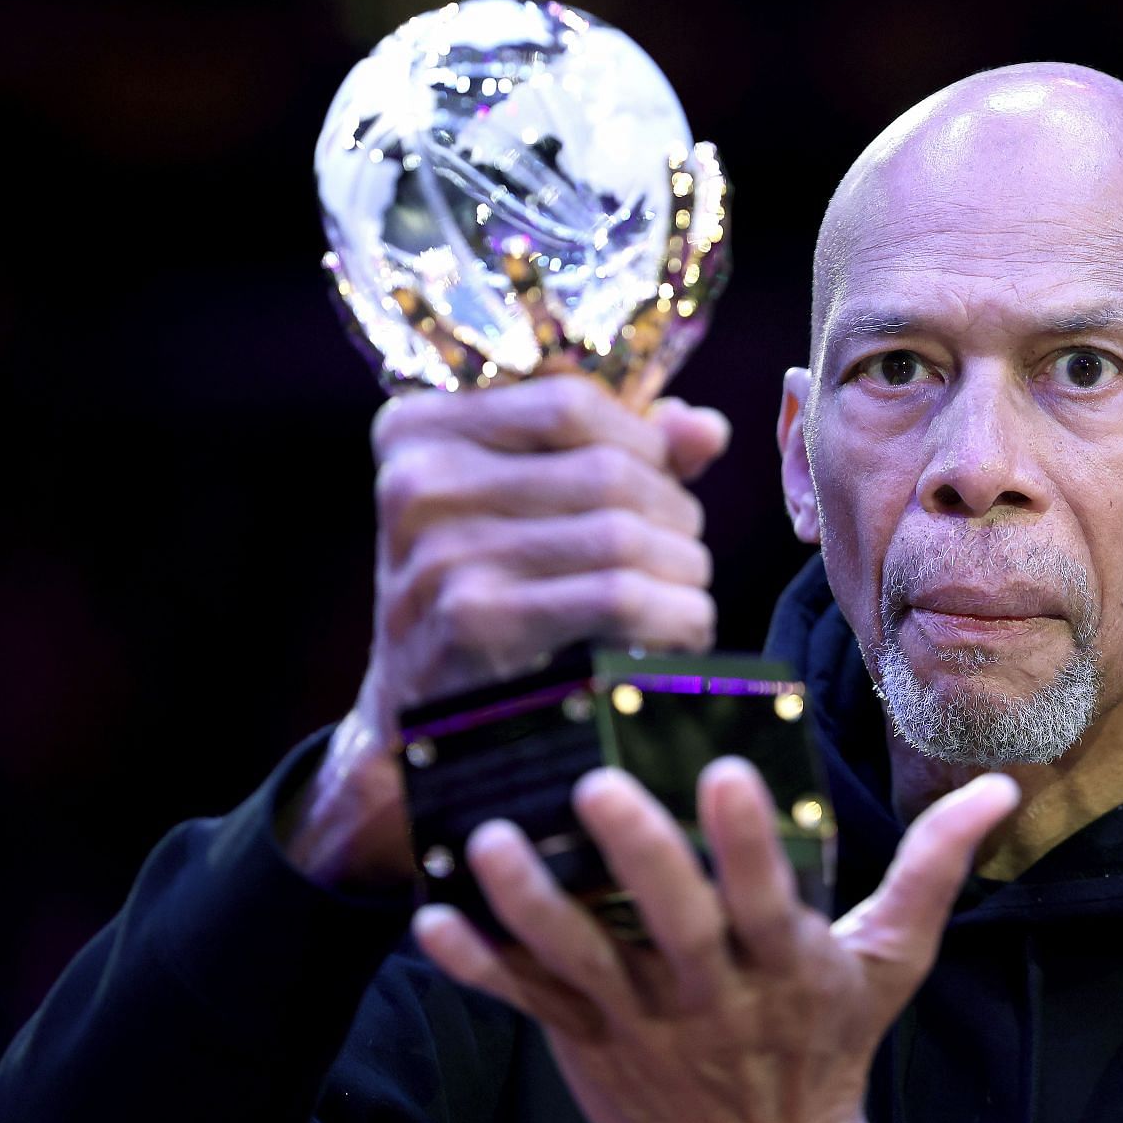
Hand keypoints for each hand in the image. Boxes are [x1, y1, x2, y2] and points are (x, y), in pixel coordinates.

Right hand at [283, 377, 729, 889]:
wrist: (417, 721)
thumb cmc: (489, 591)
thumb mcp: (527, 503)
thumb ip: (618, 449)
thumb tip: (706, 428)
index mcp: (417, 430)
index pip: (569, 401)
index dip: (643, 441)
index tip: (662, 481)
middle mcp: (417, 482)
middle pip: (608, 471)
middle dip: (674, 514)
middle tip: (684, 553)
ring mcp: (439, 555)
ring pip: (624, 535)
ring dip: (684, 569)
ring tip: (686, 594)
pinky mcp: (474, 624)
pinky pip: (618, 598)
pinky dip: (675, 614)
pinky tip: (679, 631)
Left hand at [413, 759, 1019, 1122]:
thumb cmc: (829, 1041)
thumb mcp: (890, 960)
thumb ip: (931, 869)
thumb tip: (999, 789)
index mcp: (786, 965)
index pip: (767, 899)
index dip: (748, 842)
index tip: (728, 772)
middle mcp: (709, 995)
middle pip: (669, 925)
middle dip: (636, 858)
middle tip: (597, 788)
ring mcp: (637, 1023)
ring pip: (577, 961)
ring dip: (529, 906)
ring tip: (489, 841)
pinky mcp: (583, 1041)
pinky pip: (523, 1005)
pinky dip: (475, 968)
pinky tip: (430, 921)